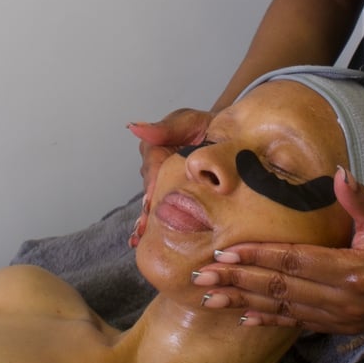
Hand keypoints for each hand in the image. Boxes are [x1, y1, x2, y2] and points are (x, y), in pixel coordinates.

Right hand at [127, 107, 212, 245]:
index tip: (151, 202)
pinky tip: (141, 241)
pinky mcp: (174, 198)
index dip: (152, 188)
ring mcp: (164, 185)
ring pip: (154, 205)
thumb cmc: (205, 127)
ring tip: (143, 238)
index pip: (152, 171)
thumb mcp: (187, 122)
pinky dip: (151, 227)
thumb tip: (134, 127)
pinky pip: (161, 212)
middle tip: (146, 229)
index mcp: (154, 150)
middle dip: (149, 211)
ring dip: (149, 221)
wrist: (229, 138)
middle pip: (151, 192)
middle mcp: (155, 169)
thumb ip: (164, 127)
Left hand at [191, 167, 363, 332]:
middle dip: (238, 283)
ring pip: (285, 310)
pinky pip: (300, 324)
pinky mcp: (344, 327)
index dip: (258, 258)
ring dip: (245, 303)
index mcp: (356, 271)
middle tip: (201, 276)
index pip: (295, 263)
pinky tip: (244, 317)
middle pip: (282, 289)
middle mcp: (347, 301)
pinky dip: (270, 320)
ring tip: (210, 297)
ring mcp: (345, 318)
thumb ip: (359, 197)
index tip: (224, 252)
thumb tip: (338, 174)